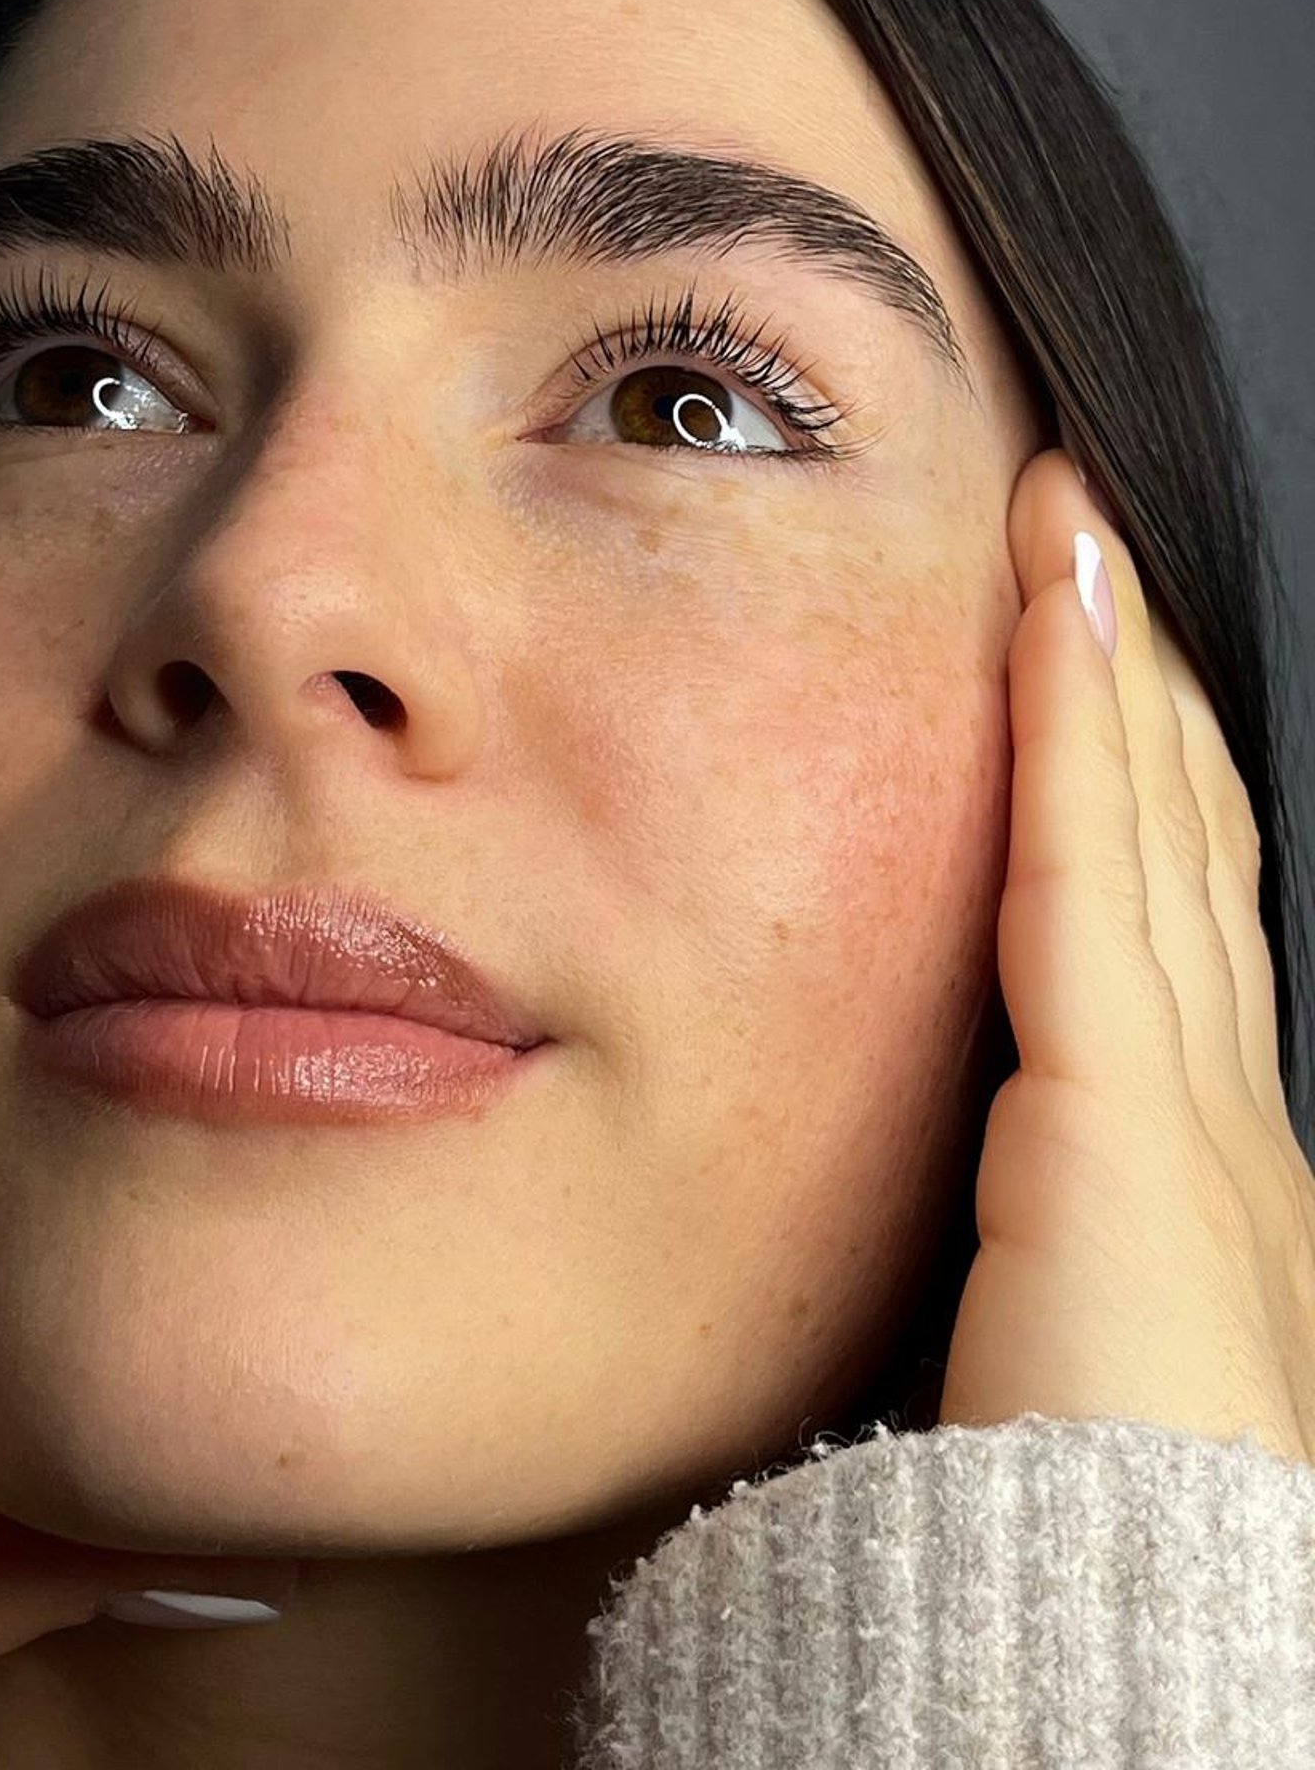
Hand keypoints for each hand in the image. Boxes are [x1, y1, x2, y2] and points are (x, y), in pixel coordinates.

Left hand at [937, 446, 1314, 1466]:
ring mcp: (1186, 1100)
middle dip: (1132, 682)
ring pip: (1140, 820)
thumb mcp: (1040, 1344)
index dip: (1126, 773)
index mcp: (1188, 1173)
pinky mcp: (1120, 1111)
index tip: (1077, 654)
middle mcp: (1213, 1112)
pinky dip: (1074, 719)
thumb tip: (963, 1206)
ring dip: (1106, 657)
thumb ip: (1014, 1243)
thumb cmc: (1065, 1552)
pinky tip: (1054, 600)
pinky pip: (1085, 866)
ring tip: (1071, 522)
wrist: (1119, 1677)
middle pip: (1171, 839)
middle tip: (1085, 541)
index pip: (1155, 918)